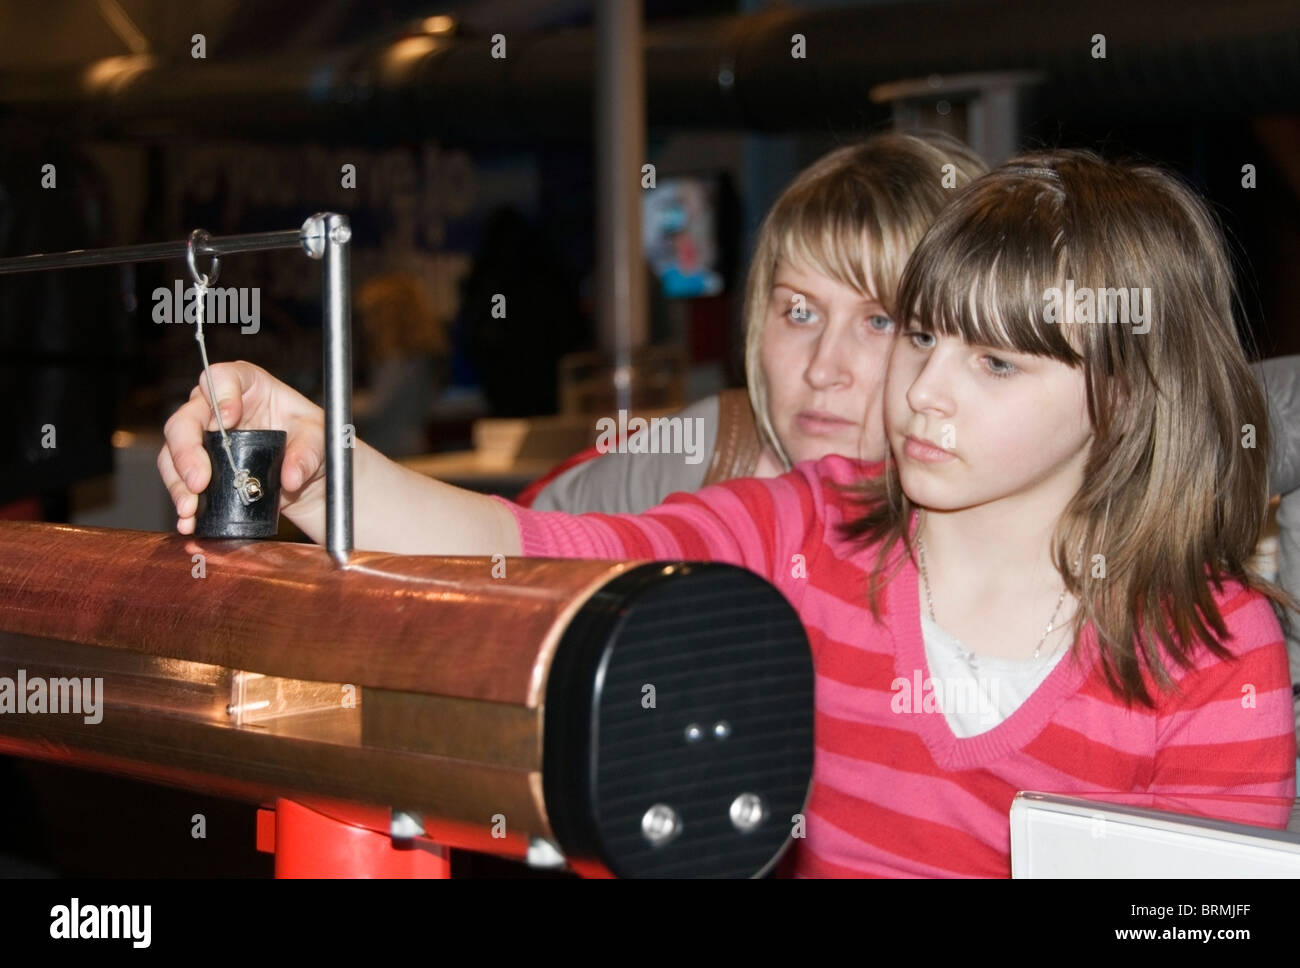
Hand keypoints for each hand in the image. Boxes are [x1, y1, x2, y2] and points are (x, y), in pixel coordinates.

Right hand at [157, 361, 325, 534]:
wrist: (307, 472)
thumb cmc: (310, 438)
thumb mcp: (319, 438)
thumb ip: (308, 453)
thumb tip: (290, 477)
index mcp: (247, 385)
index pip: (221, 377)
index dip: (219, 395)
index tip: (227, 420)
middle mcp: (216, 407)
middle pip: (185, 419)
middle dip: (187, 451)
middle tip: (199, 480)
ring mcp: (204, 438)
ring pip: (174, 453)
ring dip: (178, 483)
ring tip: (190, 508)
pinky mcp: (200, 467)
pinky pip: (179, 480)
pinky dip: (182, 500)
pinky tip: (188, 519)